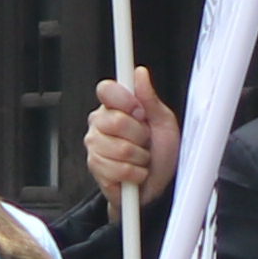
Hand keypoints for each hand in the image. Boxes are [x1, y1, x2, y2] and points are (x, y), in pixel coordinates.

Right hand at [85, 69, 173, 210]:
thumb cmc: (160, 153)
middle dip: (140, 135)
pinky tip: (134, 172)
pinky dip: (134, 174)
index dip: (125, 100)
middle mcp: (100, 123)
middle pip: (116, 121)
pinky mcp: (95, 168)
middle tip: (145, 141)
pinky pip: (118, 169)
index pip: (106, 89)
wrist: (155, 185)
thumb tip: (139, 73)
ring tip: (140, 158)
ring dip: (139, 158)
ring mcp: (95, 146)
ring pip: (120, 149)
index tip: (140, 111)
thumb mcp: (163, 121)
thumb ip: (150, 98)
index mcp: (114, 106)